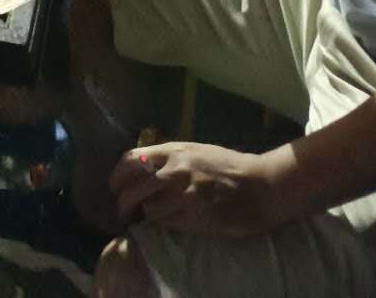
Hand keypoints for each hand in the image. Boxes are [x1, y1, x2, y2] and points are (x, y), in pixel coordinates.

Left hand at [110, 142, 275, 236]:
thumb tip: (144, 168)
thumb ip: (169, 157)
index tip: (115, 186)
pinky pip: (166, 224)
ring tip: (145, 218)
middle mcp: (175, 171)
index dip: (117, 176)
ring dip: (144, 216)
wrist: (260, 184)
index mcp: (174, 151)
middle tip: (123, 211)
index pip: (131, 160)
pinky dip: (161, 225)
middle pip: (132, 188)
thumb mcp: (195, 151)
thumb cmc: (228, 166)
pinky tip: (165, 223)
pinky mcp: (196, 217)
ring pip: (148, 210)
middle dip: (123, 202)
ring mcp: (185, 195)